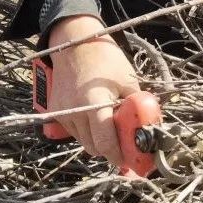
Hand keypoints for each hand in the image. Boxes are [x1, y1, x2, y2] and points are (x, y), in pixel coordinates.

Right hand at [47, 15, 139, 167]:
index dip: (119, 155)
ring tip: (109, 120)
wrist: (75, 43)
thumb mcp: (127, 79)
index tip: (131, 160)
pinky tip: (93, 114)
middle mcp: (75, 112)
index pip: (105, 143)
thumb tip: (147, 127)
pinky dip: (85, 129)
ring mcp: (62, 113)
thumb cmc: (105, 59)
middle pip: (94, 147)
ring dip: (97, 138)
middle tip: (124, 140)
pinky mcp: (55, 112)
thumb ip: (135, 106)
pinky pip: (74, 130)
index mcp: (94, 104)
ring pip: (83, 141)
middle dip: (110, 148)